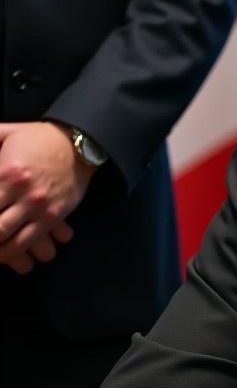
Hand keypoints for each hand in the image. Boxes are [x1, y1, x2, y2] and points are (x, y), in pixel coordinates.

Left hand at [0, 121, 90, 272]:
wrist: (78, 144)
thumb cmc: (37, 138)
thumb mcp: (5, 132)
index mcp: (5, 173)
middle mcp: (21, 193)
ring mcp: (39, 207)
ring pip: (7, 238)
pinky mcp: (54, 216)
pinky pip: (29, 240)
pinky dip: (12, 252)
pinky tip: (1, 254)